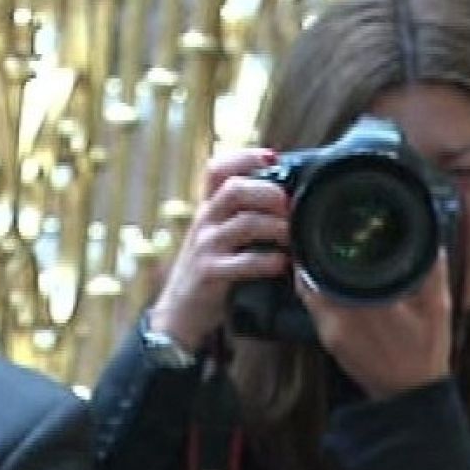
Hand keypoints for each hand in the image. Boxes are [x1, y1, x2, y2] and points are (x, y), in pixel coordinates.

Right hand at [148, 149, 290, 349]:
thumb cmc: (209, 270)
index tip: (272, 157)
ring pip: (243, 223)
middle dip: (268, 192)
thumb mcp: (217, 235)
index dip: (244, 157)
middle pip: (234, 189)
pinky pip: (242, 262)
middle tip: (288, 206)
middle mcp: (204, 222)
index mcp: (208, 208)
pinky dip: (267, 261)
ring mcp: (205, 247)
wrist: (178, 312)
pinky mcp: (210, 273)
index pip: (217, 169)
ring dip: (275, 226)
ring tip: (291, 235)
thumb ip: (241, 215)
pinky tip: (281, 264)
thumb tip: (284, 197)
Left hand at [294, 251, 452, 399]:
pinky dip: (318, 293)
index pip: (327, 264)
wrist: (409, 393)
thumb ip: (431, 271)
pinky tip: (330, 284)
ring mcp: (330, 331)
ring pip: (309, 292)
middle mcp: (340, 316)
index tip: (324, 228)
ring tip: (324, 255)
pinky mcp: (328, 341)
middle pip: (310, 276)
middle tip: (321, 237)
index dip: (321, 244)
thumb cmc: (425, 352)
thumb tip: (432, 241)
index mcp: (366, 302)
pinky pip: (315, 309)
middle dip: (314, 256)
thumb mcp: (436, 307)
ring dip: (314, 274)